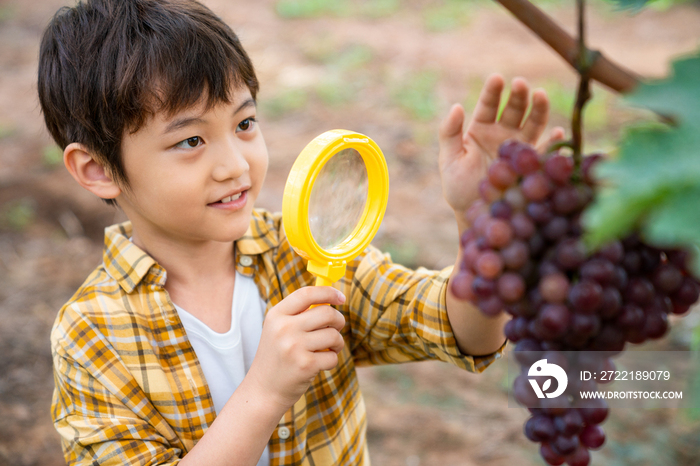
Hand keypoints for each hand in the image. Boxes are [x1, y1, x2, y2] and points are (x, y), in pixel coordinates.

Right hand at [246, 286, 345, 409]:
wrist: (263, 390)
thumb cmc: (277, 357)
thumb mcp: (278, 330)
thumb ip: (299, 314)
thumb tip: (331, 299)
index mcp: (277, 315)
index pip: (307, 294)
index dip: (328, 292)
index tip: (340, 298)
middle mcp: (284, 328)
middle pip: (327, 313)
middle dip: (338, 321)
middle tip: (335, 329)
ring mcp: (294, 346)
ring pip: (334, 335)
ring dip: (337, 343)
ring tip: (327, 349)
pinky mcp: (305, 365)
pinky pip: (332, 357)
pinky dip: (331, 361)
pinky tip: (319, 365)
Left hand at [438, 74, 564, 218]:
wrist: (474, 213)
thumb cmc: (458, 186)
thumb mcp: (448, 160)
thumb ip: (449, 133)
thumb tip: (456, 106)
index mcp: (481, 129)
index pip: (488, 105)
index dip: (493, 91)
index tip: (497, 78)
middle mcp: (502, 134)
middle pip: (513, 109)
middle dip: (517, 95)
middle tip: (520, 84)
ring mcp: (518, 148)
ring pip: (532, 123)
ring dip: (537, 109)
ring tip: (540, 95)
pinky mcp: (530, 164)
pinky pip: (544, 151)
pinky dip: (552, 142)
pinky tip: (557, 133)